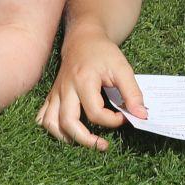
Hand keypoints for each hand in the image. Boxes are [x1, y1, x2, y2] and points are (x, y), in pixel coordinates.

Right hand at [36, 32, 142, 148]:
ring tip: (84, 141)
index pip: (96, 113)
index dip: (113, 121)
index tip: (124, 116)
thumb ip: (133, 93)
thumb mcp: (123, 68)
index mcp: (84, 81)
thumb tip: (141, 116)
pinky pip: (43, 116)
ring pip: (51, 123)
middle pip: (68, 122)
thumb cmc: (104, 53)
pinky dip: (53, 128)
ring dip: (66, 137)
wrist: (83, 39)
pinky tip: (67, 132)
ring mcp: (56, 93)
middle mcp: (66, 89)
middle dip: (86, 140)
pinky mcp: (52, 95)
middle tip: (104, 145)